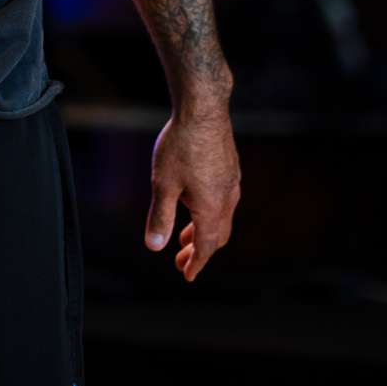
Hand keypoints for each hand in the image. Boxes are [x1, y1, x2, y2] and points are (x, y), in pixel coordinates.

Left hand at [144, 110, 239, 281]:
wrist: (203, 109)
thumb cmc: (181, 145)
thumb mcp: (163, 183)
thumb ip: (160, 217)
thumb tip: (154, 247)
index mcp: (211, 208)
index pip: (206, 246)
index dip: (196, 263)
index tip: (187, 276)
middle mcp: (228, 199)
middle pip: (217, 235)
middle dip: (199, 250)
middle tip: (182, 261)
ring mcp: (232, 182)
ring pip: (221, 217)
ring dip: (204, 230)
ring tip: (184, 236)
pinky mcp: (231, 167)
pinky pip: (224, 200)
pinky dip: (209, 212)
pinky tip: (195, 202)